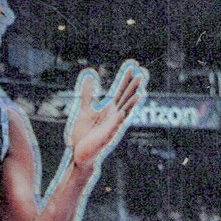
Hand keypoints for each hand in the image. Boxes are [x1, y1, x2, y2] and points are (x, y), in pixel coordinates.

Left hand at [67, 61, 147, 176]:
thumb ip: (87, 94)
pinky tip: (124, 111)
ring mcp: (112, 125)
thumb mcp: (84, 109)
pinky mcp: (106, 135)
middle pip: (126, 98)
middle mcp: (114, 116)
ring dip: (132, 102)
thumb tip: (91, 77)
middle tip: (142, 72)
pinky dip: (119, 118)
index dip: (126, 78)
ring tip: (140, 91)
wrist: (79, 154)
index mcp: (109, 109)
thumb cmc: (83, 134)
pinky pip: (114, 126)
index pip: (120, 90)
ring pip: (125, 111)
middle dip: (133, 86)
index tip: (133, 66)